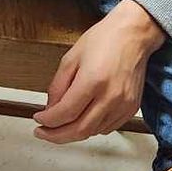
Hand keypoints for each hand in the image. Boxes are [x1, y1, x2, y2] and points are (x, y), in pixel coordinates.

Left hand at [34, 0, 166, 144]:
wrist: (133, 34)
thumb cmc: (104, 39)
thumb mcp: (71, 57)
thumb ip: (58, 85)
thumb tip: (50, 108)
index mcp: (93, 81)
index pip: (66, 113)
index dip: (48, 121)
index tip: (38, 120)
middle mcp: (110, 96)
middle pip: (80, 130)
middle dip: (57, 136)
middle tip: (43, 132)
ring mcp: (123, 105)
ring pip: (93, 132)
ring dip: (73, 133)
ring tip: (60, 126)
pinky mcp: (132, 108)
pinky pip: (107, 128)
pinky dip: (91, 129)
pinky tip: (82, 120)